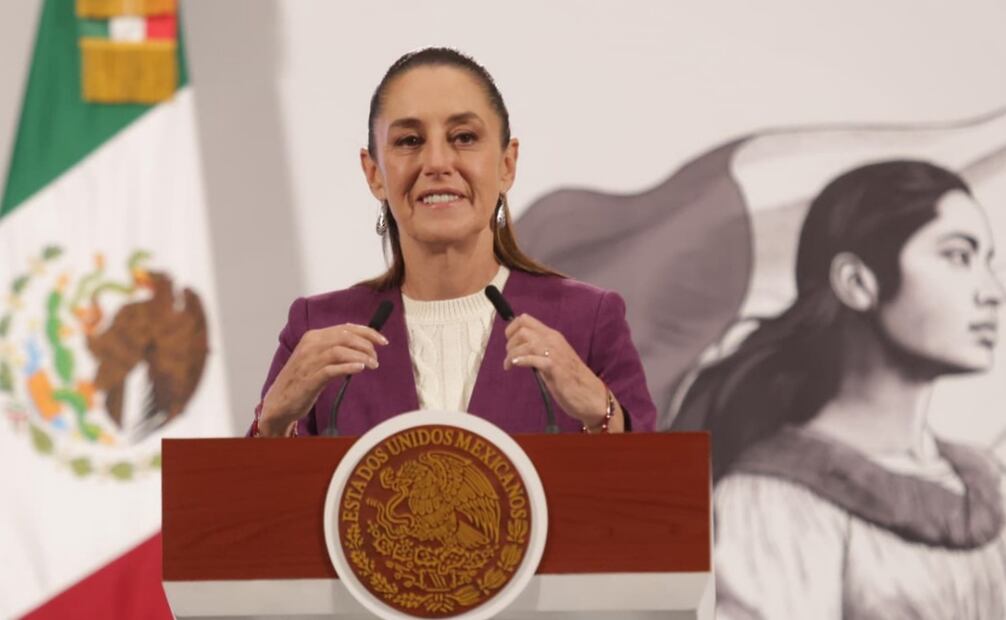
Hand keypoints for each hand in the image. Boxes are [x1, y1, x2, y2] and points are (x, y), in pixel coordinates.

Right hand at [259, 324, 387, 435]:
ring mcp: (309, 361)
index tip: (383, 341)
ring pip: (341, 351)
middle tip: (376, 357)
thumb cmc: (301, 380)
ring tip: (372, 365)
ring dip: (361, 357)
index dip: (368, 332)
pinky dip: (349, 367)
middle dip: (367, 345)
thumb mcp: (317, 358)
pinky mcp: (310, 379)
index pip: (346, 328)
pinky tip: (360, 370)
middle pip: (345, 337)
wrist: (279, 401)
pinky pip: (333, 369)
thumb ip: (335, 349)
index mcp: (313, 337)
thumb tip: (361, 344)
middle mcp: (311, 345)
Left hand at [503, 314, 621, 430]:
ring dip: (512, 354)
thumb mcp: (553, 358)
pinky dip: (519, 361)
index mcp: (552, 336)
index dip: (511, 328)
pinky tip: (514, 366)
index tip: (508, 342)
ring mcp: (555, 353)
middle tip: (509, 357)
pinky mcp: (554, 367)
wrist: (590, 394)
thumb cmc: (571, 379)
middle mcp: (553, 340)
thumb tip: (520, 349)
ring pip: (525, 342)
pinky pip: (532, 358)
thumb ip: (540, 351)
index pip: (526, 320)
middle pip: (522, 329)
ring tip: (508, 365)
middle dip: (510, 342)